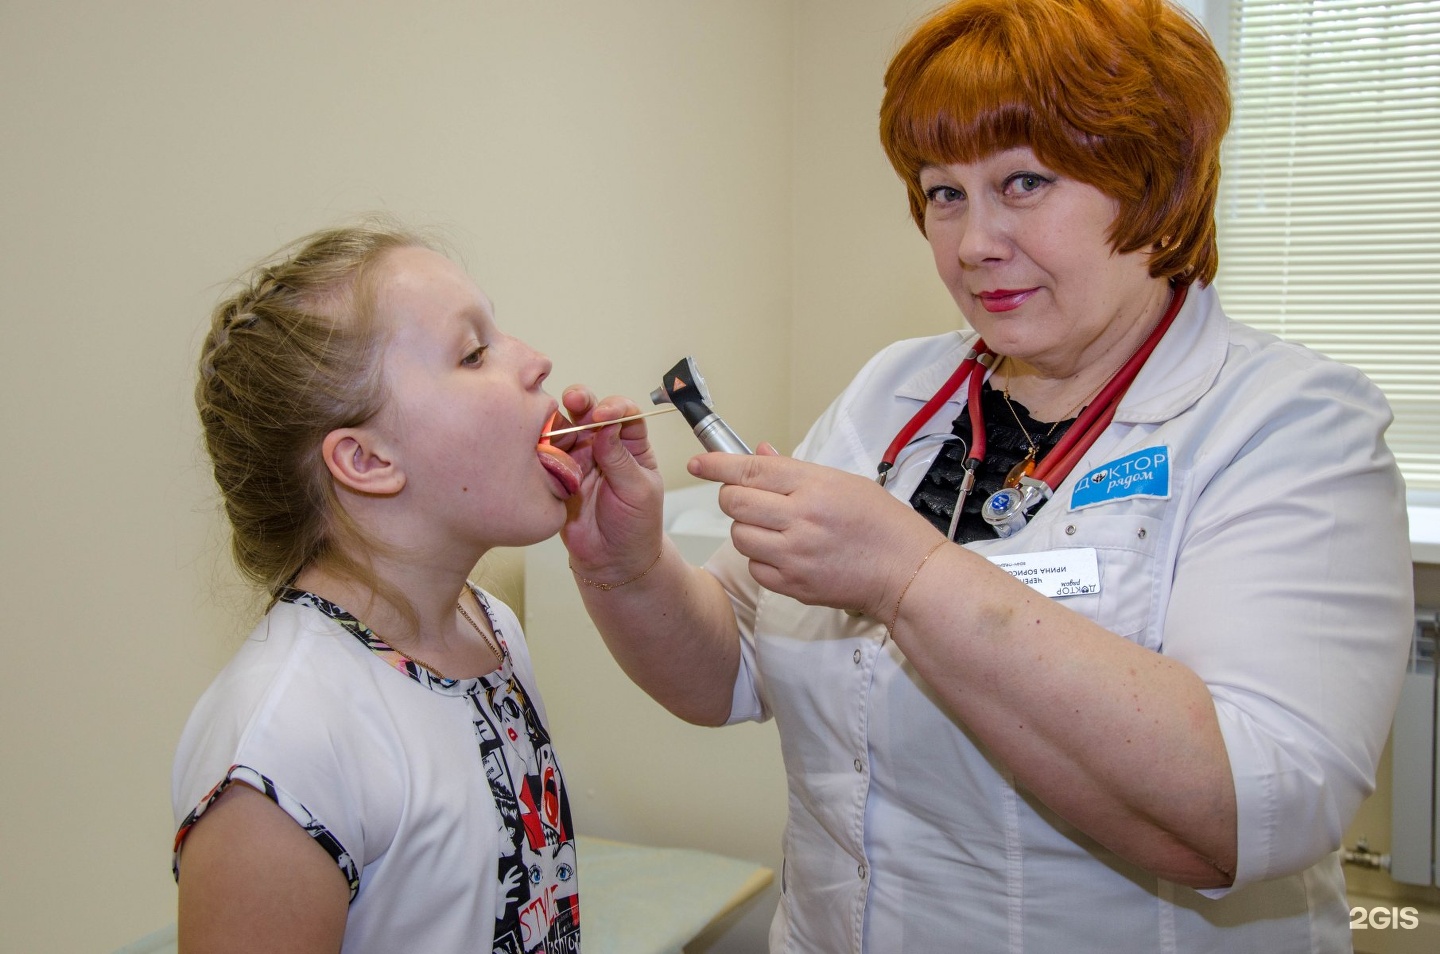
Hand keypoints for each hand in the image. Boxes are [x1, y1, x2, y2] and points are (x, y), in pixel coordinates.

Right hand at [556, 385, 664, 578]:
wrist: (613, 562)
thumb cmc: (636, 527)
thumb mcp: (637, 490)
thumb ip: (620, 458)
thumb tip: (606, 426)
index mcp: (631, 445)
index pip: (625, 413)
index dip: (614, 407)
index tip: (604, 416)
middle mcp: (602, 446)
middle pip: (590, 412)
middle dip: (581, 400)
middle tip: (573, 400)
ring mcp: (577, 459)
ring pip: (564, 429)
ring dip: (558, 421)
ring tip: (553, 427)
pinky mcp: (556, 476)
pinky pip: (545, 455)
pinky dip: (540, 446)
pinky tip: (538, 446)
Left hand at [688, 445, 944, 619]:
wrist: (907, 571)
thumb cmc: (882, 524)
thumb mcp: (844, 482)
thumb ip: (795, 469)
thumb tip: (758, 453)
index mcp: (814, 485)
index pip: (750, 469)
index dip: (717, 464)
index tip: (699, 463)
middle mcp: (801, 518)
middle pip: (734, 502)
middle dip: (733, 497)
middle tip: (748, 499)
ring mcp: (795, 555)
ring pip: (739, 536)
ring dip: (748, 529)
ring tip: (776, 529)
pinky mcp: (794, 585)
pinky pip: (755, 568)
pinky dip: (761, 560)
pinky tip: (785, 554)